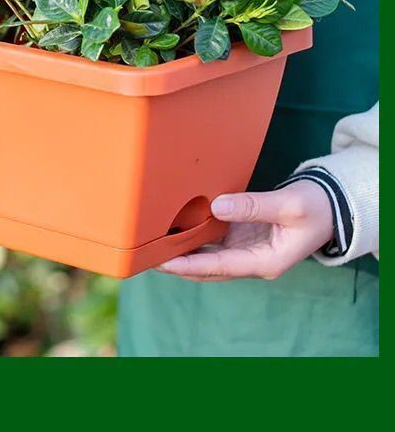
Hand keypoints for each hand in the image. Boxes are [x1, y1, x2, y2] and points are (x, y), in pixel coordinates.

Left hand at [157, 180, 333, 280]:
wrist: (327, 206)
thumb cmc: (313, 207)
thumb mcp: (288, 205)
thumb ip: (253, 206)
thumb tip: (217, 206)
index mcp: (265, 262)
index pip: (220, 267)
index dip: (191, 264)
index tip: (165, 261)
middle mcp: (251, 261)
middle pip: (207, 268)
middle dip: (178, 264)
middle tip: (146, 255)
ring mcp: (245, 251)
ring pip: (207, 257)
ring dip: (182, 252)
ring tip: (152, 244)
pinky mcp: (241, 239)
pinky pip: (213, 242)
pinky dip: (194, 237)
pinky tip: (174, 228)